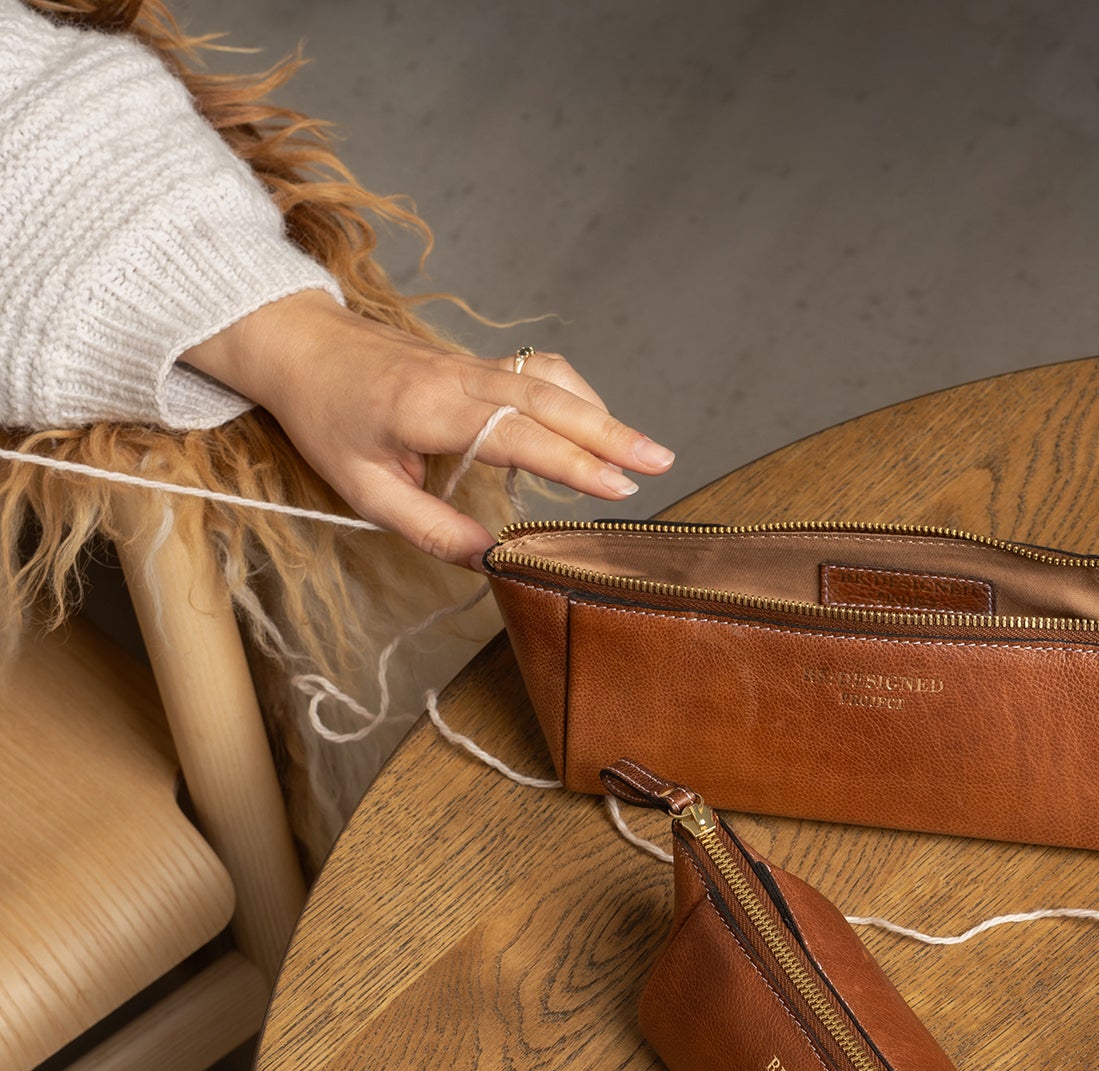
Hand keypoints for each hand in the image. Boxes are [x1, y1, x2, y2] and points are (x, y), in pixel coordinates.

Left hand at [182, 289, 673, 566]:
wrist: (301, 345)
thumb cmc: (327, 417)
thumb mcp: (364, 490)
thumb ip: (430, 528)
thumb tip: (489, 560)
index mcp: (431, 409)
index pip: (516, 433)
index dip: (570, 460)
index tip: (615, 487)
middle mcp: (462, 378)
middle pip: (550, 399)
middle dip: (610, 431)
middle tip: (660, 462)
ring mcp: (472, 365)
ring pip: (550, 381)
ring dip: (601, 412)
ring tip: (642, 452)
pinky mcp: (477, 364)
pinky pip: (537, 375)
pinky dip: (574, 397)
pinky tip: (593, 424)